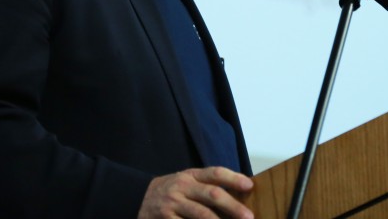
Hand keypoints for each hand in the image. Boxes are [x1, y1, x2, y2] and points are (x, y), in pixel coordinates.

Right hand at [138, 166, 253, 218]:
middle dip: (233, 206)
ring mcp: (173, 204)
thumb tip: (238, 193)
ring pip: (201, 214)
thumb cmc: (171, 191)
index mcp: (191, 175)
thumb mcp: (186, 181)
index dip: (233, 178)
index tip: (249, 185)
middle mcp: (182, 187)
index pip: (215, 173)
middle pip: (212, 194)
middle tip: (249, 216)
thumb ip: (207, 185)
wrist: (138, 198)